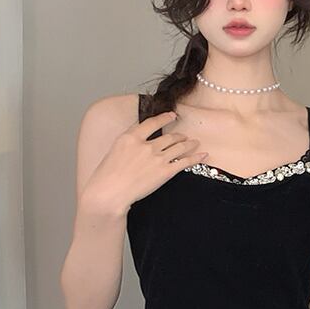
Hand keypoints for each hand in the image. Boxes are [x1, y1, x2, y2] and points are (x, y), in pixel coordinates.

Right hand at [82, 110, 208, 214]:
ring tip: (194, 142)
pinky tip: (203, 155)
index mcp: (130, 137)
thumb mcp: (114, 151)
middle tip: (184, 136)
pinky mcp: (165, 172)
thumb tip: (138, 138)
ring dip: (188, 144)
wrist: (109, 192)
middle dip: (178, 136)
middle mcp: (146, 145)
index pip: (151, 123)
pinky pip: (184, 162)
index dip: (164, 118)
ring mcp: (157, 158)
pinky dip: (195, 158)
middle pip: (168, 137)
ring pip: (178, 147)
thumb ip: (129, 142)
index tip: (172, 116)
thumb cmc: (106, 176)